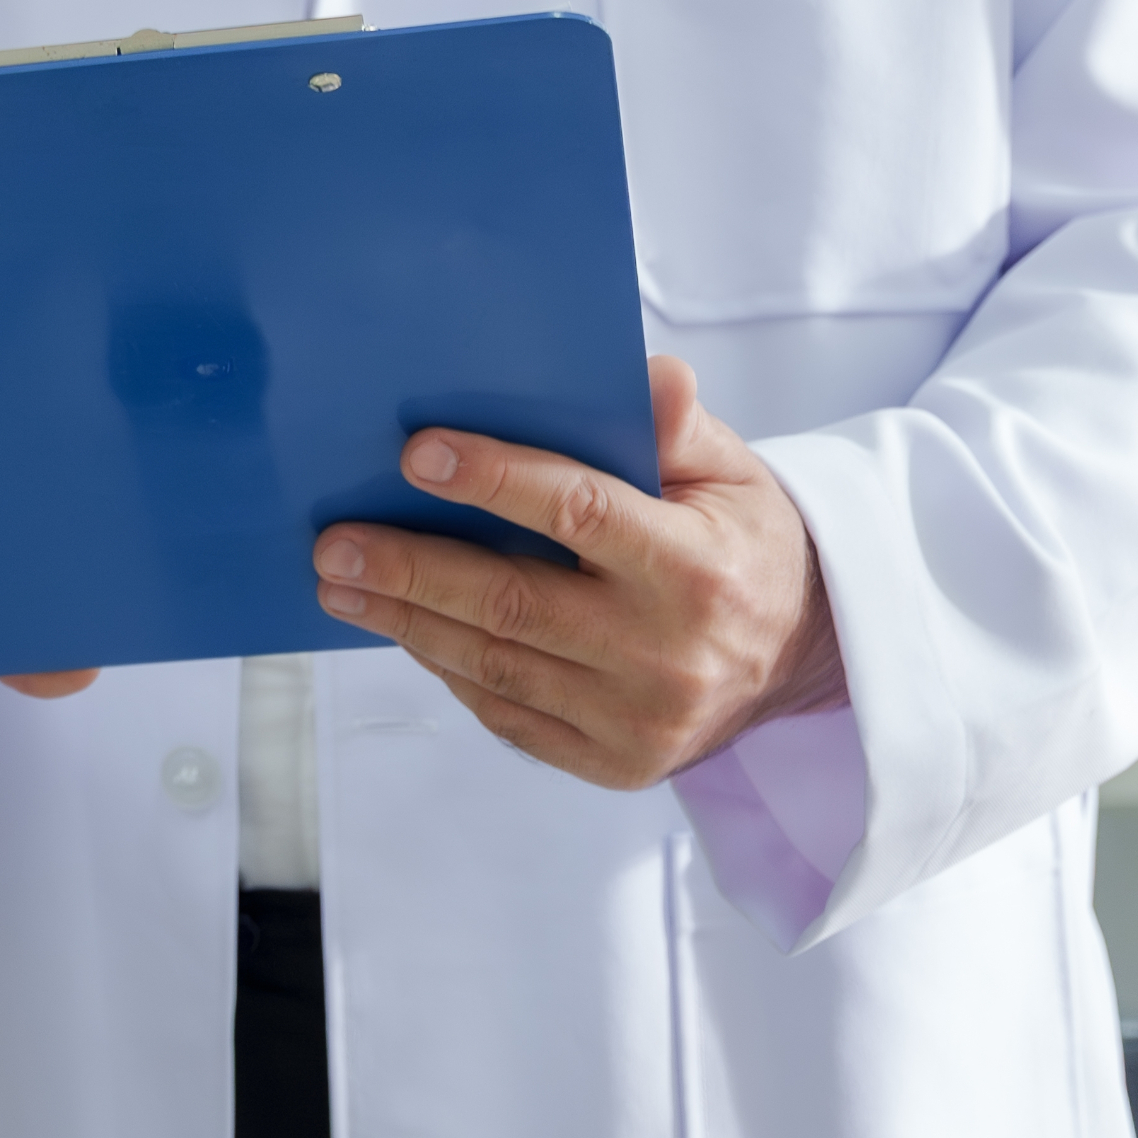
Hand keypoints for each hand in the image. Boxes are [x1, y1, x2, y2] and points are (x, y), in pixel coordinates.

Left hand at [311, 356, 844, 791]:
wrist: (802, 658)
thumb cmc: (745, 544)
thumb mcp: (731, 473)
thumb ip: (678, 426)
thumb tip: (649, 373)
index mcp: (695, 569)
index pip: (580, 513)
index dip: (495, 481)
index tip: (416, 455)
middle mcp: (666, 654)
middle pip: (512, 603)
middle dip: (412, 570)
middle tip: (335, 544)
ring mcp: (637, 720)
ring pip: (496, 664)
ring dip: (407, 623)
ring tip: (341, 586)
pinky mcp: (615, 763)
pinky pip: (509, 712)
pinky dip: (450, 668)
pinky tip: (405, 630)